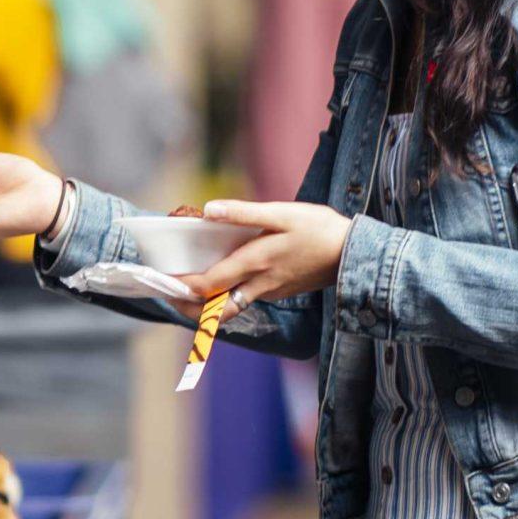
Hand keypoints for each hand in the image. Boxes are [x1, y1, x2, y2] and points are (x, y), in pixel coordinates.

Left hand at [180, 199, 351, 307]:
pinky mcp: (280, 291)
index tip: (163, 283)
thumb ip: (243, 213)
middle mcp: (260, 284)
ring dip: (207, 304)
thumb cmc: (319, 228)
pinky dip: (227, 296)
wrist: (354, 253)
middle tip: (168, 296)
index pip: (209, 283)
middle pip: (216, 308)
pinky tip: (221, 280)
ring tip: (187, 291)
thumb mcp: (281, 213)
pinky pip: (247, 299)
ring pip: (231, 307)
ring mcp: (271, 291)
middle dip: (189, 307)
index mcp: (255, 263)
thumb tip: (208, 210)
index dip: (182, 287)